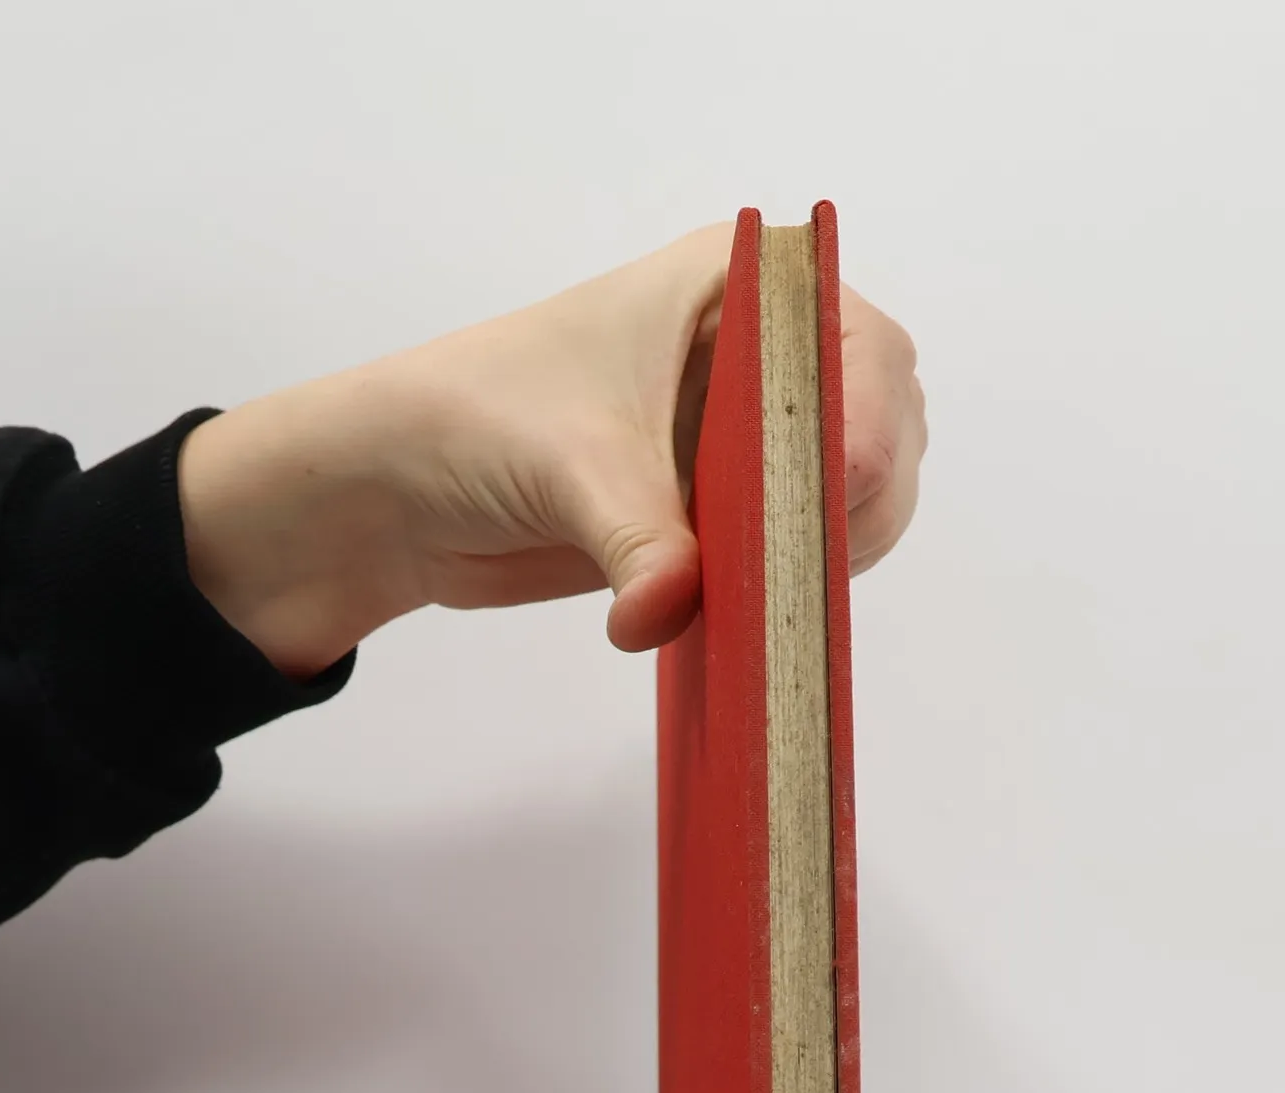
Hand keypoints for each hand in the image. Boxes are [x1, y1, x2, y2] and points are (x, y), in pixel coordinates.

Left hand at [177, 222, 926, 678]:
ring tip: (760, 592)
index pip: (859, 344)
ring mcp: (754, 439)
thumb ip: (641, 541)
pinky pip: (804, 554)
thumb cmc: (472, 421)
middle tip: (798, 561)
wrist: (402, 493)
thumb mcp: (571, 469)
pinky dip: (794, 588)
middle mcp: (764, 354)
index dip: (870, 417)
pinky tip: (752, 611)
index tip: (841, 485)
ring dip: (827, 555)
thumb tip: (672, 612)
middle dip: (858, 498)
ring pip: (857, 500)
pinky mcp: (731, 514)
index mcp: (738, 287)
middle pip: (882, 425)